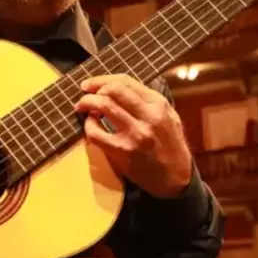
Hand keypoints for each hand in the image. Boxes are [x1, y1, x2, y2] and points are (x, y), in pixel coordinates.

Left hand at [74, 74, 192, 197]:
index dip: (103, 80)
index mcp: (158, 104)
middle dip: (94, 88)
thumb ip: (147, 101)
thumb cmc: (169, 145)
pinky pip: (96, 132)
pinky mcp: (123, 150)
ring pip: (104, 106)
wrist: (175, 177)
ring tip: (82, 106)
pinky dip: (88, 126)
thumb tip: (117, 87)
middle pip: (114, 89)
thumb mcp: (168, 116)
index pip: (126, 81)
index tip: (90, 84)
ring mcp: (135, 133)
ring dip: (87, 102)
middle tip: (84, 93)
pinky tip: (90, 125)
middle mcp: (149, 115)